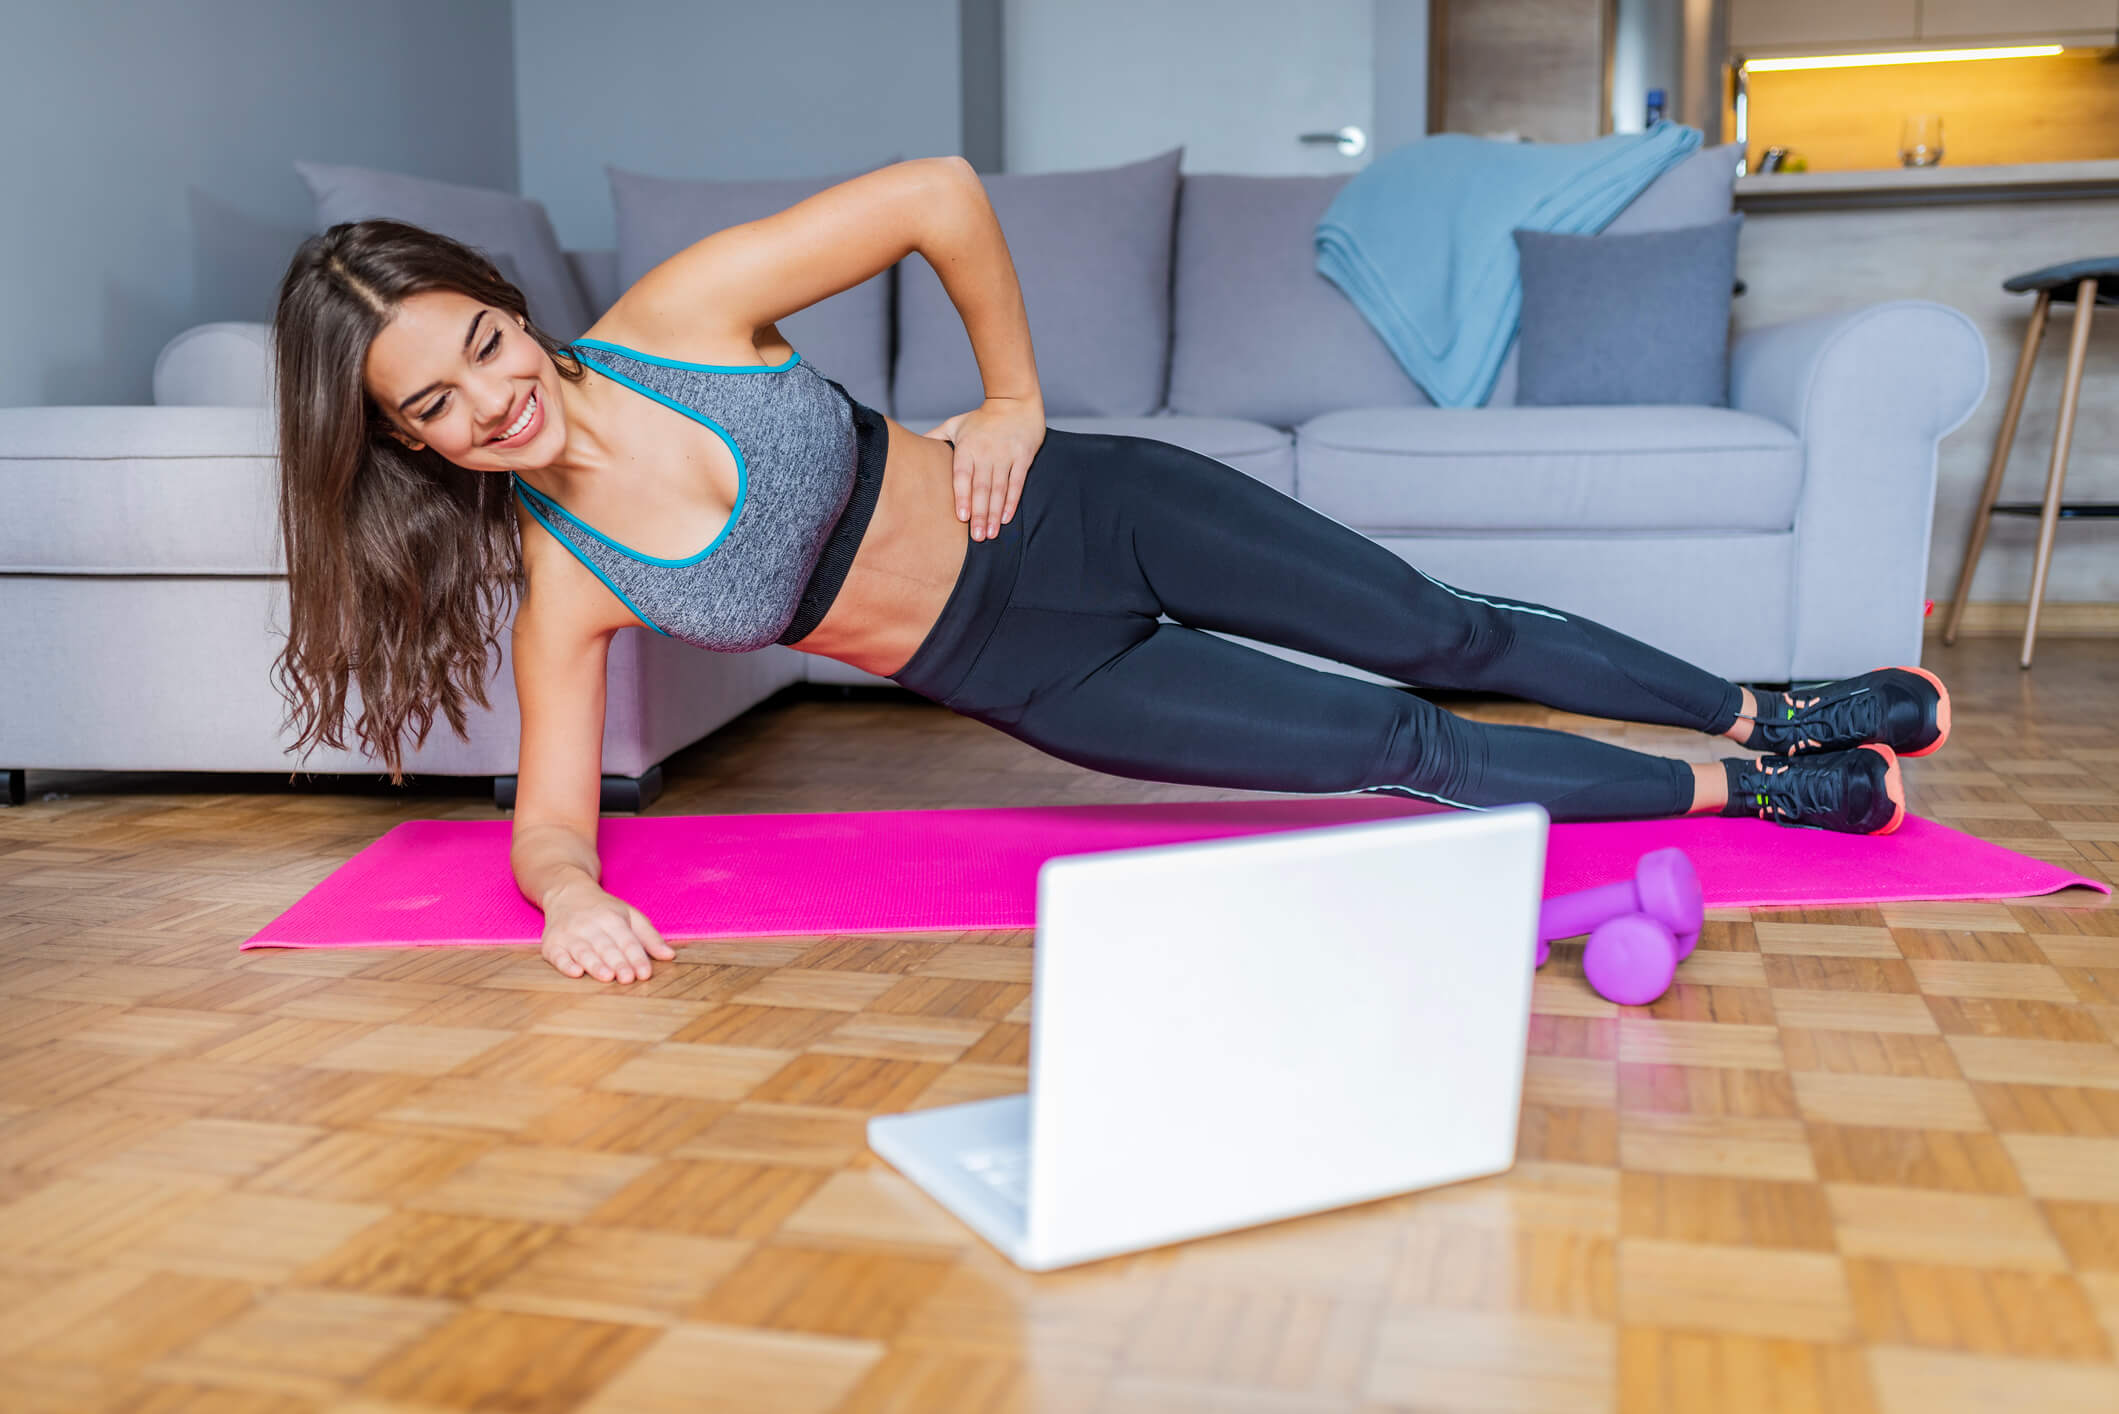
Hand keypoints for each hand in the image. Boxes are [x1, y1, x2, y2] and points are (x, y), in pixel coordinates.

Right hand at [540, 881, 674, 982]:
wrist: (567, 893)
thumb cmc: (603, 910)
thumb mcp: (630, 916)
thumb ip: (649, 937)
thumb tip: (670, 956)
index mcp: (613, 918)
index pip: (627, 940)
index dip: (636, 957)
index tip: (645, 974)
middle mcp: (590, 925)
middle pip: (606, 947)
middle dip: (618, 963)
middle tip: (628, 979)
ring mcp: (569, 934)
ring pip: (584, 951)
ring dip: (595, 964)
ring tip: (607, 977)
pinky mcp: (552, 943)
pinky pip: (558, 955)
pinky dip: (565, 964)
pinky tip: (575, 973)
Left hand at [922, 395, 1044, 541]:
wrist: (1014, 401)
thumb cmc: (982, 417)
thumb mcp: (955, 424)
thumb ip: (936, 437)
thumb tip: (912, 448)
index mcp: (967, 448)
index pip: (963, 476)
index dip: (962, 497)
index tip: (962, 517)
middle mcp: (986, 454)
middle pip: (982, 488)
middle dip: (980, 514)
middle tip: (977, 537)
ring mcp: (1005, 456)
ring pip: (999, 490)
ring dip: (995, 513)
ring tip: (991, 534)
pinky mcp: (1023, 458)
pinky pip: (1017, 483)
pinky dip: (1012, 502)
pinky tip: (1007, 518)